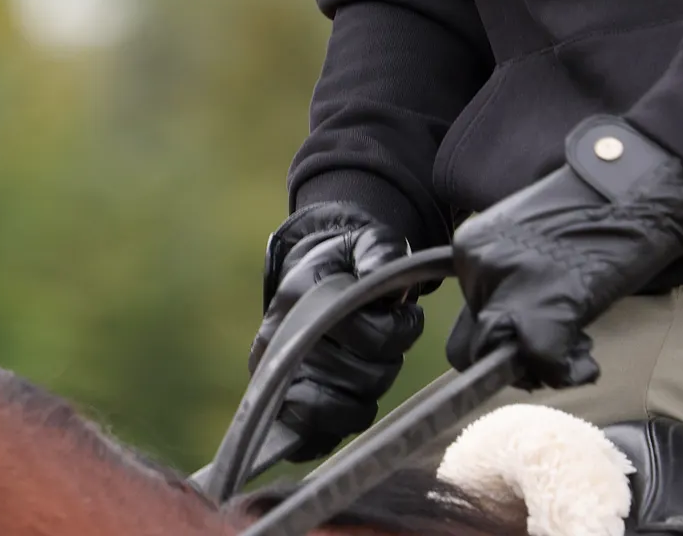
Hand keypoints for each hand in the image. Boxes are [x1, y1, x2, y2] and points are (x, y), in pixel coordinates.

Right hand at [249, 203, 424, 461]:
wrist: (317, 277)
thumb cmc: (347, 262)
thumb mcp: (366, 242)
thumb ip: (378, 252)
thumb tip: (380, 276)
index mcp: (300, 298)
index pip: (365, 333)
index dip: (397, 328)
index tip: (406, 312)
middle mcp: (279, 344)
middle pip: (360, 377)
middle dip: (387, 359)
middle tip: (390, 338)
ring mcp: (276, 383)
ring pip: (344, 411)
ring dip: (371, 388)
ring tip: (373, 361)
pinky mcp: (282, 413)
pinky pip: (317, 440)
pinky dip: (345, 421)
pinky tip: (356, 393)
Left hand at [446, 118, 682, 388]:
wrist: (633, 182)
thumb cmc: (587, 206)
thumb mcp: (526, 234)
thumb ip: (504, 272)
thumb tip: (501, 323)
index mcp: (469, 245)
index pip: (463, 317)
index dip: (498, 334)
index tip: (529, 329)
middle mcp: (480, 266)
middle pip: (472, 347)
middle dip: (512, 356)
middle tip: (553, 345)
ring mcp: (510, 286)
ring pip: (503, 362)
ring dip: (539, 365)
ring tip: (576, 343)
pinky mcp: (547, 307)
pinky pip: (544, 362)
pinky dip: (567, 371)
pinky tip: (587, 361)